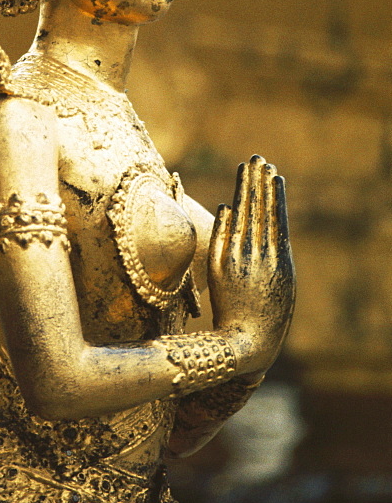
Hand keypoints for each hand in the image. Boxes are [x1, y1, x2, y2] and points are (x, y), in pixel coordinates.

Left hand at [208, 155, 295, 376]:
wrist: (247, 343)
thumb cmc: (269, 314)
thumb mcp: (283, 282)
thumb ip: (275, 252)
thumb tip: (271, 225)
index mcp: (280, 259)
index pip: (275, 216)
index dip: (274, 193)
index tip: (273, 172)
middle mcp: (259, 256)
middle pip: (258, 210)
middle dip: (258, 182)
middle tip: (258, 158)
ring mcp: (238, 260)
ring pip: (241, 217)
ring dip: (244, 191)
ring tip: (245, 169)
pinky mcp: (219, 268)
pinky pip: (221, 237)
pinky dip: (225, 220)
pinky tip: (229, 204)